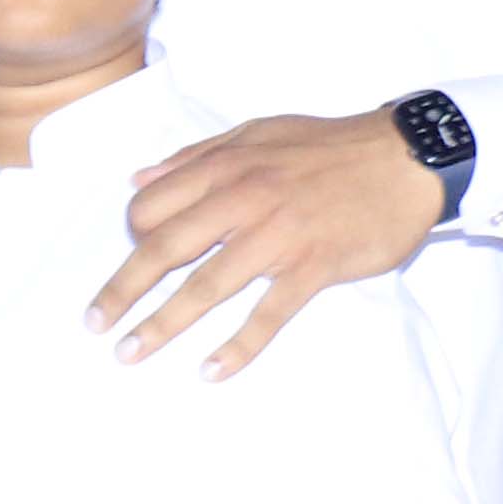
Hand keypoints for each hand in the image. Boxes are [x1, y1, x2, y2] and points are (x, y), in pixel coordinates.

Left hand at [86, 107, 450, 372]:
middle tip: (94, 325)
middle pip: (165, 251)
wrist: (408, 156)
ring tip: (129, 353)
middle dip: (122, 291)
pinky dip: (238, 346)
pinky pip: (268, 313)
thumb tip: (138, 180)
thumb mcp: (257, 133)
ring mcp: (278, 236)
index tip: (131, 259)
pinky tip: (210, 370)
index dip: (133, 236)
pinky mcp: (314, 266)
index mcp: (225, 168)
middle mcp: (243, 201)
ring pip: (206, 286)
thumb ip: (195, 158)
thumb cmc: (330, 145)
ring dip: (163, 324)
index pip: (152, 208)